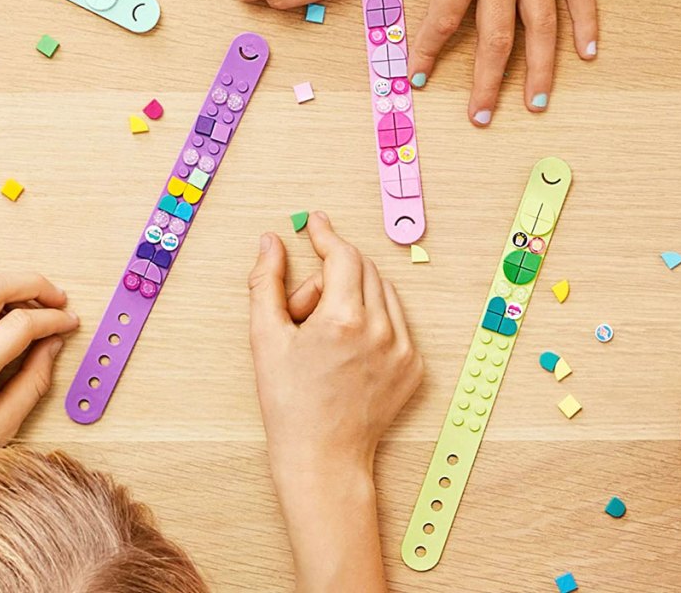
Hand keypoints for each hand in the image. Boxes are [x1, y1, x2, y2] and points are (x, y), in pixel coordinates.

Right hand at [247, 212, 421, 592]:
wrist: (323, 458)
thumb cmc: (289, 403)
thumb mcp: (266, 339)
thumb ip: (267, 283)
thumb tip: (271, 242)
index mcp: (345, 320)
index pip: (343, 256)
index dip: (326, 235)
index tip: (316, 222)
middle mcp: (382, 330)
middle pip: (361, 270)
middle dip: (330, 276)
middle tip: (301, 309)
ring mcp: (404, 349)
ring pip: (381, 293)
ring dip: (352, 296)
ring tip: (323, 335)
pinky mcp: (415, 366)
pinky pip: (394, 321)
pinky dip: (371, 320)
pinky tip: (346, 352)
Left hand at [374, 0, 601, 125]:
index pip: (445, 16)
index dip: (429, 50)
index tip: (419, 78)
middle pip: (496, 38)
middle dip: (486, 81)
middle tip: (481, 117)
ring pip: (540, 27)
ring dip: (539, 68)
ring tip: (537, 103)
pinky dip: (586, 22)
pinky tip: (589, 53)